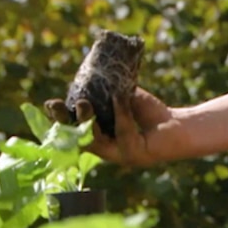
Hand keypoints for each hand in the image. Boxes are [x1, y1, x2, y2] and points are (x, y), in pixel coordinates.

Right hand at [44, 87, 171, 166]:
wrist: (178, 126)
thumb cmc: (150, 113)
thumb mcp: (123, 98)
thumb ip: (107, 91)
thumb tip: (91, 72)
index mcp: (99, 135)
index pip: (72, 130)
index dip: (59, 119)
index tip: (49, 104)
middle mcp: (105, 149)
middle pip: (76, 139)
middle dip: (64, 122)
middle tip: (58, 106)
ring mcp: (119, 155)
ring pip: (95, 141)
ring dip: (87, 120)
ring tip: (84, 103)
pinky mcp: (134, 155)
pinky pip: (123, 133)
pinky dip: (121, 113)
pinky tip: (122, 97)